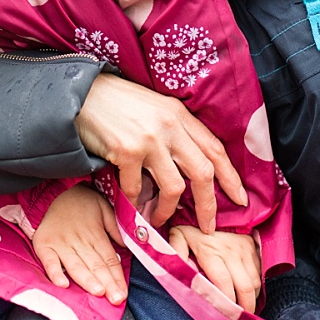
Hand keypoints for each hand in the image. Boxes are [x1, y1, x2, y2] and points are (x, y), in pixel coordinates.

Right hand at [33, 184, 126, 304]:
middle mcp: (79, 240)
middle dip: (107, 283)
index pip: (109, 259)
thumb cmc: (81, 203)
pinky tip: (63, 284)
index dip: (117, 277)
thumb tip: (127, 246)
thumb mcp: (104, 208)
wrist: (53, 191)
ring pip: (76, 265)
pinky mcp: (44, 245)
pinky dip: (55, 273)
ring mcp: (60, 244)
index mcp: (95, 234)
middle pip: (95, 265)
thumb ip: (115, 228)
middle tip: (116, 299)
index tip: (124, 293)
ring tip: (98, 292)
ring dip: (87, 279)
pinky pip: (49, 261)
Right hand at [75, 73, 246, 232]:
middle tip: (208, 225)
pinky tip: (132, 205)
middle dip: (208, 204)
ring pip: (175, 186)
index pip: (215, 148)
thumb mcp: (153, 108)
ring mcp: (149, 139)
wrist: (81, 94)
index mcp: (179, 114)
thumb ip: (173, 131)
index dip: (230, 176)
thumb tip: (188, 166)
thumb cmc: (116, 103)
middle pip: (203, 171)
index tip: (239, 197)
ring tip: (160, 218)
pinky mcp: (127, 151)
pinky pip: (138, 188)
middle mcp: (170, 125)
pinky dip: (136, 202)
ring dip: (168, 209)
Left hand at [168, 226, 260, 312]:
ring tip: (245, 308)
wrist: (211, 200)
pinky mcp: (252, 245)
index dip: (228, 304)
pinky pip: (260, 271)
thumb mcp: (177, 236)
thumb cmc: (191, 223)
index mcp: (211, 253)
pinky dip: (257, 285)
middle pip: (245, 288)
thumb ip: (176, 255)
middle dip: (245, 308)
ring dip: (252, 298)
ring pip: (256, 282)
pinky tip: (249, 292)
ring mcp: (244, 249)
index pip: (224, 285)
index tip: (227, 318)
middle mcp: (231, 252)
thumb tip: (174, 273)